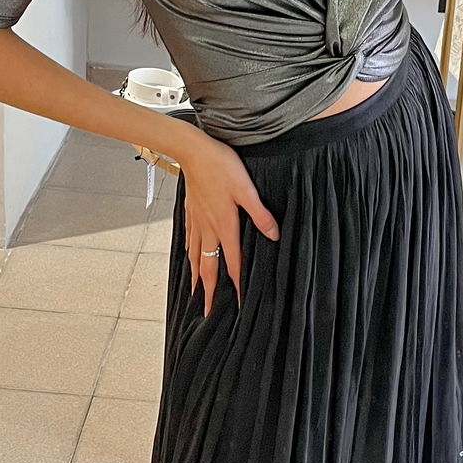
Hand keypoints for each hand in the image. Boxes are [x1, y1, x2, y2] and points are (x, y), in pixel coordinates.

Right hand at [177, 132, 280, 316]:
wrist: (192, 150)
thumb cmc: (221, 166)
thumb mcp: (247, 189)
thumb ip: (260, 214)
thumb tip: (273, 236)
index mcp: (225, 225)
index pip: (232, 262)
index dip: (236, 284)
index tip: (236, 305)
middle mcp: (208, 228)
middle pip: (208, 266)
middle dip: (208, 291)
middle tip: (207, 311)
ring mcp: (197, 221)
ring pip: (195, 256)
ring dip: (196, 276)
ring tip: (194, 292)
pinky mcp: (190, 211)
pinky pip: (189, 240)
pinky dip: (189, 254)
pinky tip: (189, 256)